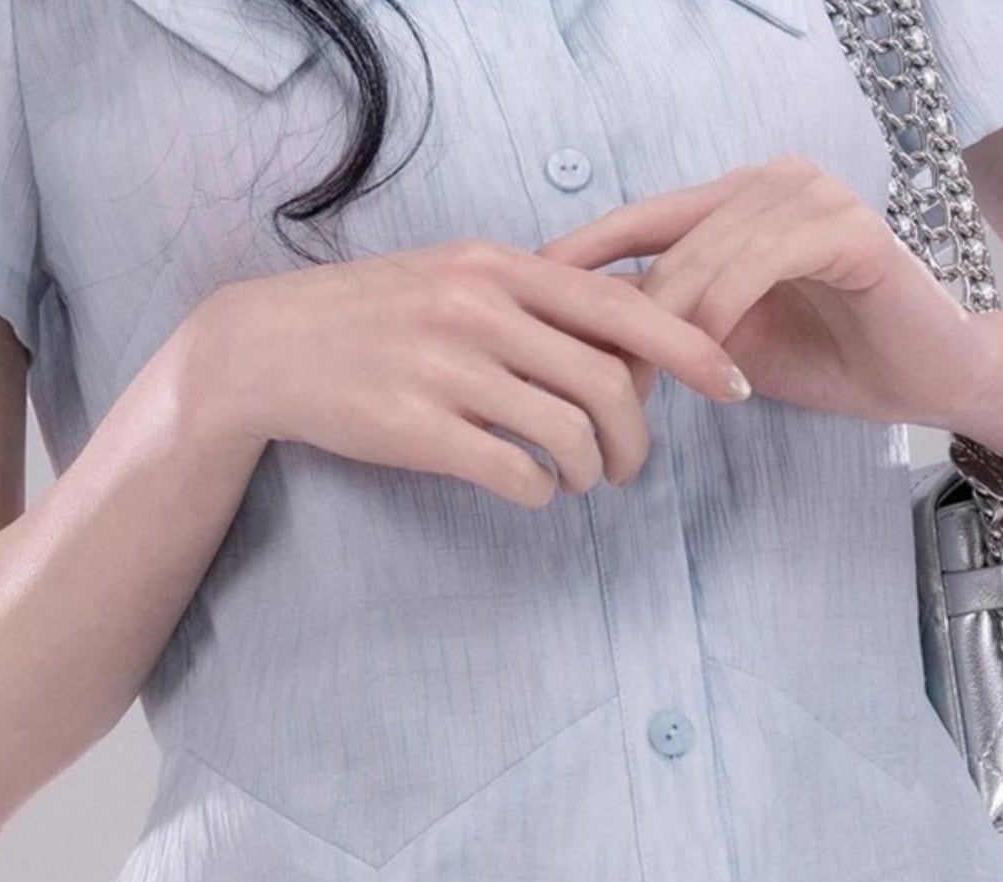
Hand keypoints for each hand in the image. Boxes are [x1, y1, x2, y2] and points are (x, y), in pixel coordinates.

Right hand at [194, 236, 752, 508]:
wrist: (267, 349)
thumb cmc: (370, 321)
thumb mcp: (453, 282)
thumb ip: (529, 301)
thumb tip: (617, 342)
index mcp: (498, 267)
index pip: (623, 306)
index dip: (691, 349)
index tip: (734, 385)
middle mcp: (479, 311)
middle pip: (606, 383)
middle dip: (637, 438)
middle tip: (629, 469)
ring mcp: (447, 370)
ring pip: (568, 434)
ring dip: (590, 471)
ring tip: (577, 482)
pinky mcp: (417, 429)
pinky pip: (515, 473)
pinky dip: (539, 493)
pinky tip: (531, 492)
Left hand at [535, 152, 987, 429]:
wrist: (926, 375)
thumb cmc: (829, 358)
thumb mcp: (726, 343)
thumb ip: (666, 324)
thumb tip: (575, 340)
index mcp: (733, 201)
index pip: (636, 222)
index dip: (575, 260)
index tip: (519, 307)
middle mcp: (768, 183)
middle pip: (663, 248)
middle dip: (619, 323)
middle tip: (586, 389)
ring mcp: (811, 197)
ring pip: (704, 259)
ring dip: (666, 331)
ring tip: (640, 394)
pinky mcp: (849, 229)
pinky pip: (760, 265)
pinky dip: (727, 318)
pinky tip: (718, 372)